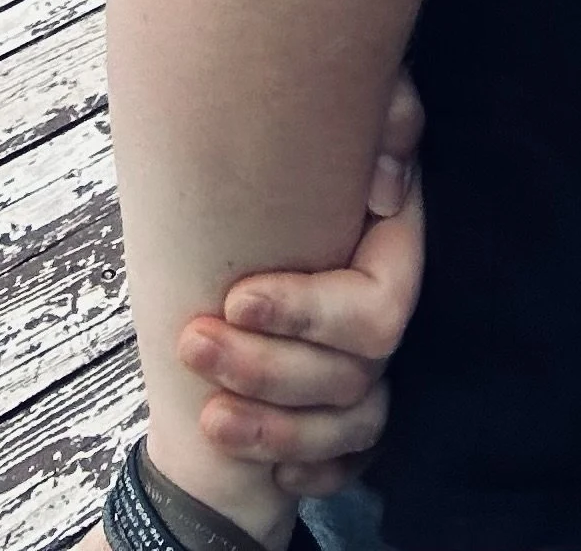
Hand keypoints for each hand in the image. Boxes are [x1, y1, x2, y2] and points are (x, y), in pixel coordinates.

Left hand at [177, 72, 426, 501]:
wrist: (262, 179)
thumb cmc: (298, 138)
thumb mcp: (346, 105)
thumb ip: (384, 116)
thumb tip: (382, 185)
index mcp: (389, 255)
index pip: (373, 312)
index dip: (309, 315)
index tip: (238, 296)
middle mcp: (384, 319)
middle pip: (350, 378)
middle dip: (266, 370)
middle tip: (191, 341)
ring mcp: (369, 370)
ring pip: (345, 429)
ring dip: (274, 433)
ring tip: (206, 415)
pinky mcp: (345, 414)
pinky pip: (344, 466)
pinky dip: (307, 473)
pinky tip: (268, 474)